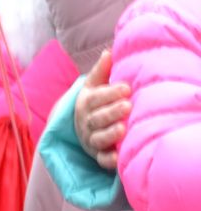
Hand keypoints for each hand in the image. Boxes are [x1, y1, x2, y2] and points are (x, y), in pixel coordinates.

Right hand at [75, 49, 131, 170]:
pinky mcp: (98, 154)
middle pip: (96, 118)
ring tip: (123, 129)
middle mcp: (86, 122)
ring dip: (109, 134)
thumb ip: (101, 71)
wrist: (83, 126)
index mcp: (85, 103)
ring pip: (97, 138)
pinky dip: (108, 159)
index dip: (110, 93)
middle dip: (111, 112)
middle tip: (128, 106)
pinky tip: (118, 156)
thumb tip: (109, 51)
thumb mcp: (94, 86)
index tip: (127, 87)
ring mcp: (91, 139)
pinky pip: (101, 159)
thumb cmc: (96, 103)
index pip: (95, 98)